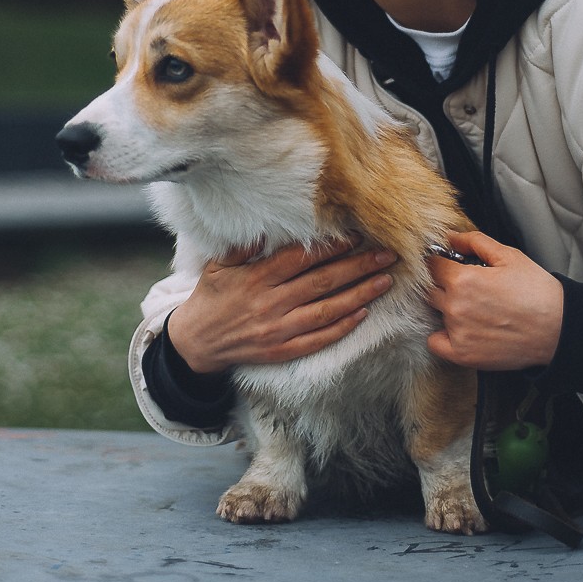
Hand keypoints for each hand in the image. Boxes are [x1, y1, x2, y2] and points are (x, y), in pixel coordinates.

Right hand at [167, 238, 396, 373]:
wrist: (195, 343)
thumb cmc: (211, 297)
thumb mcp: (218, 266)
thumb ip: (242, 247)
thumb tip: (266, 230)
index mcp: (257, 278)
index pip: (302, 259)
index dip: (331, 247)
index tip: (356, 235)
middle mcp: (271, 303)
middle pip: (323, 282)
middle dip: (358, 266)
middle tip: (387, 254)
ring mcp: (278, 330)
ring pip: (327, 311)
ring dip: (359, 295)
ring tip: (384, 280)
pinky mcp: (282, 351)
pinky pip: (318, 339)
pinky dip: (342, 327)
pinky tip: (363, 313)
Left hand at [427, 230, 562, 370]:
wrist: (559, 329)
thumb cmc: (537, 291)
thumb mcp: (508, 256)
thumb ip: (474, 242)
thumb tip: (451, 237)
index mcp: (463, 279)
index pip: (432, 265)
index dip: (440, 261)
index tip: (449, 265)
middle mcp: (455, 306)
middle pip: (430, 288)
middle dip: (442, 283)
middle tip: (465, 286)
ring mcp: (457, 332)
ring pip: (435, 312)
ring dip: (445, 306)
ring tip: (472, 307)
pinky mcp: (463, 355)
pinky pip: (435, 343)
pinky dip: (442, 335)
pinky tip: (461, 328)